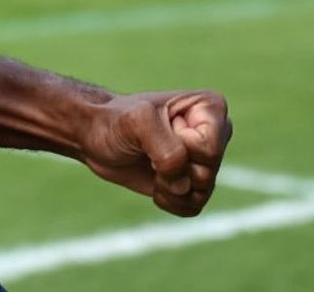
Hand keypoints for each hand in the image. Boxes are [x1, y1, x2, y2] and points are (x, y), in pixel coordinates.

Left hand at [77, 89, 232, 216]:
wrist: (97, 136)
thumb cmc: (116, 121)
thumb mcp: (138, 122)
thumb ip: (167, 150)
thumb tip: (183, 185)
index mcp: (210, 106)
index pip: (209, 149)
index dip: (179, 147)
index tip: (157, 128)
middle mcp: (215, 132)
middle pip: (206, 174)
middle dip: (172, 170)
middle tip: (149, 149)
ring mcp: (206, 160)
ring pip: (202, 193)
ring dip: (168, 188)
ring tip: (150, 163)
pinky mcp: (194, 183)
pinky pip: (193, 208)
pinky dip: (169, 201)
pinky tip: (154, 182)